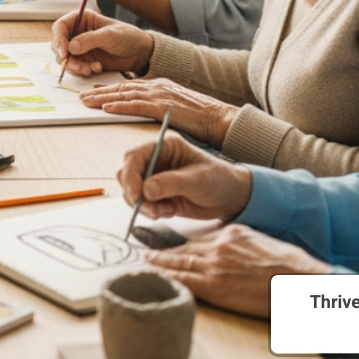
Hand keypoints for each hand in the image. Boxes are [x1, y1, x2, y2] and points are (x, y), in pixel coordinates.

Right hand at [53, 9, 153, 75]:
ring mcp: (79, 48)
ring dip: (75, 66)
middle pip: (58, 45)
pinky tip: (97, 68)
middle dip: (66, 58)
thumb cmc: (127, 37)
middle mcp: (76, 33)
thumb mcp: (109, 35)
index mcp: (81, 19)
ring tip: (90, 69)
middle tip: (78, 66)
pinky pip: (75, 68)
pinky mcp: (84, 61)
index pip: (60, 27)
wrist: (139, 53)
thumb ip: (90, 40)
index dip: (58, 40)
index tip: (64, 53)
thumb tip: (71, 47)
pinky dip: (83, 70)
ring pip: (65, 59)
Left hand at [80, 78, 237, 147]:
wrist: (217, 117)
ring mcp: (158, 94)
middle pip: (121, 88)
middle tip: (82, 97)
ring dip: (102, 98)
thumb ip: (158, 105)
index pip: (128, 85)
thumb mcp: (175, 106)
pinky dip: (118, 106)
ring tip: (86, 102)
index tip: (94, 91)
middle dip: (99, 92)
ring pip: (123, 95)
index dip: (109, 88)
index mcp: (159, 85)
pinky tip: (106, 108)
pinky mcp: (161, 106)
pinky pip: (135, 105)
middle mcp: (155, 86)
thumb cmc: (200, 116)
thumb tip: (145, 111)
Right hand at [117, 131, 252, 221]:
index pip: (134, 156)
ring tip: (163, 212)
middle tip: (149, 209)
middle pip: (127, 173)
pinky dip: (151, 211)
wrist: (232, 198)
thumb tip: (146, 189)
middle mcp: (156, 160)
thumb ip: (171, 183)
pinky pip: (142, 203)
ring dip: (142, 205)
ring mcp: (155, 177)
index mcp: (164, 146)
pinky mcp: (157, 194)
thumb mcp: (198, 180)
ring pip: (132, 190)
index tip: (136, 194)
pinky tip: (169, 212)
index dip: (130, 175)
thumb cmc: (220, 180)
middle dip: (134, 193)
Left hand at [145, 224, 331, 317]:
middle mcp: (219, 245)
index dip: (184, 245)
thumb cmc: (290, 267)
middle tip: (149, 253)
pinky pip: (183, 280)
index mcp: (232, 233)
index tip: (174, 247)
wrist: (299, 283)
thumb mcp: (264, 243)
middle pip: (185, 249)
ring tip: (147, 262)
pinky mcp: (214, 285)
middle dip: (165, 252)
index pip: (200, 239)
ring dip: (160, 263)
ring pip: (180, 262)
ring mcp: (215, 265)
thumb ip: (244, 243)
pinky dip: (167, 277)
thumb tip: (236, 251)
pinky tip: (156, 277)